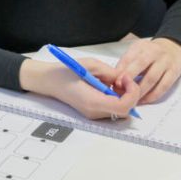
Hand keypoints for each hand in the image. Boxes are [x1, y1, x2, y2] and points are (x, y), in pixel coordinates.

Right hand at [22, 56, 141, 120]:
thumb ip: (110, 72)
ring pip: (121, 110)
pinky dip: (117, 97)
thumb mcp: (90, 65)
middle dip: (130, 94)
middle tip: (123, 78)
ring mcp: (94, 114)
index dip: (131, 92)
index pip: (123, 106)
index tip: (125, 77)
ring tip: (115, 81)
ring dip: (124, 96)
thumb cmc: (66, 72)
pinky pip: (113, 108)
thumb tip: (124, 77)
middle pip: (125, 111)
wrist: (49, 81)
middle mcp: (94, 112)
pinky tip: (109, 86)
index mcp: (92, 102)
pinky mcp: (93, 111)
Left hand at [114, 38, 180, 103]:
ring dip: (140, 91)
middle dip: (129, 80)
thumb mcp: (137, 51)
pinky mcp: (174, 73)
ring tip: (131, 99)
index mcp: (141, 46)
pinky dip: (152, 96)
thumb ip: (126, 63)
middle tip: (121, 92)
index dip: (121, 71)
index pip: (129, 58)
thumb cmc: (150, 52)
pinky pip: (163, 87)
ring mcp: (165, 62)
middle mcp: (154, 52)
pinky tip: (144, 100)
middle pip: (140, 65)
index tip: (115, 83)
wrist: (174, 47)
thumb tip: (115, 79)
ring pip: (151, 78)